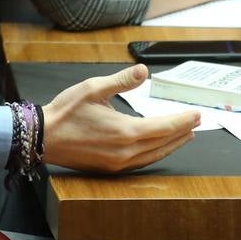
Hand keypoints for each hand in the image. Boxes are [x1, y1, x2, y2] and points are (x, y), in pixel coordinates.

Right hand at [42, 65, 199, 171]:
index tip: (197, 114)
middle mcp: (125, 151)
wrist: (44, 137)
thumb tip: (144, 71)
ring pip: (154, 155)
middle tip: (196, 122)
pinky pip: (141, 162)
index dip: (182, 120)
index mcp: (125, 131)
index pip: (163, 127)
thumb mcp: (93, 88)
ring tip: (184, 135)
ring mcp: (118, 163)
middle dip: (182, 132)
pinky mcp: (110, 168)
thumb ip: (122, 81)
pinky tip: (158, 147)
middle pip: (163, 143)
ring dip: (172, 145)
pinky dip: (155, 153)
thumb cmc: (66, 111)